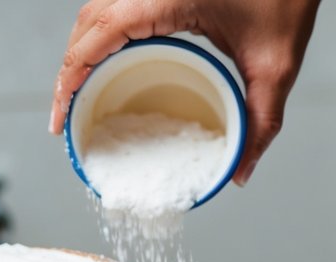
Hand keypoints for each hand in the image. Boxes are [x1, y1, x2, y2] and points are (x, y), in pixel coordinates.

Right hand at [52, 0, 322, 184]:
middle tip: (65, 117)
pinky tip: (107, 64)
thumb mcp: (276, 65)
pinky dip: (103, 36)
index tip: (59, 117)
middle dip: (68, 72)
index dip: (68, 79)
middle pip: (87, 25)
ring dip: (82, 52)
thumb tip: (241, 171)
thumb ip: (261, 121)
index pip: (96, 37)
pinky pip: (118, 6)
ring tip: (79, 96)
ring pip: (97, 12)